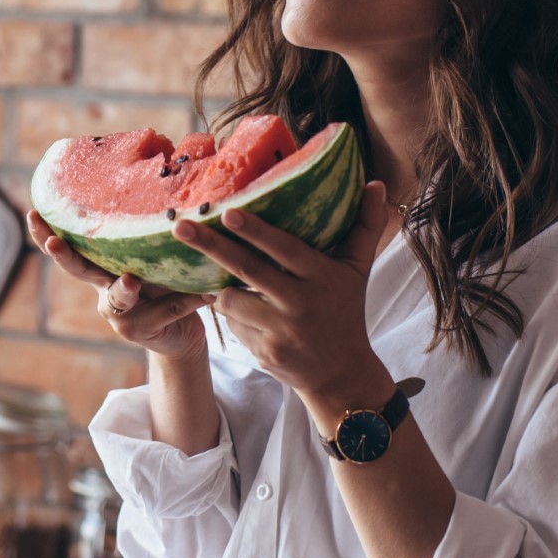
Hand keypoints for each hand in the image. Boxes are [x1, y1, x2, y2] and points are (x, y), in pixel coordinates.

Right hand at [26, 210, 214, 361]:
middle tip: (53, 243)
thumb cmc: (167, 286)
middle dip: (63, 256)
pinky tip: (209, 294)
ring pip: (120, 296)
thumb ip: (152, 237)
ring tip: (132, 280)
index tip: (32, 213)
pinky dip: (190, 300)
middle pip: (79, 271)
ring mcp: (119, 315)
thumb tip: (170, 175)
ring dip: (124, 288)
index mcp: (103, 269)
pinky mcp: (141, 331)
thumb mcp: (156, 260)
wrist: (182, 336)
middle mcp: (103, 290)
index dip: (45, 233)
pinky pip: (167, 309)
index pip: (70, 246)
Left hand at [168, 181, 393, 406]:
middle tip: (179, 226)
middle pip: (248, 270)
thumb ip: (367, 226)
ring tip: (215, 274)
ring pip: (233, 300)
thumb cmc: (346, 309)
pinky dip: (232, 313)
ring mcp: (281, 331)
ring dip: (221, 287)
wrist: (341, 372)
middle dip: (211, 246)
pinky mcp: (265, 352)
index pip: (284, 250)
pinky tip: (242, 308)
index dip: (255, 232)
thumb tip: (378, 184)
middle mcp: (301, 304)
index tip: (228, 212)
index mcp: (322, 278)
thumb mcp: (358, 269)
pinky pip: (234, 325)